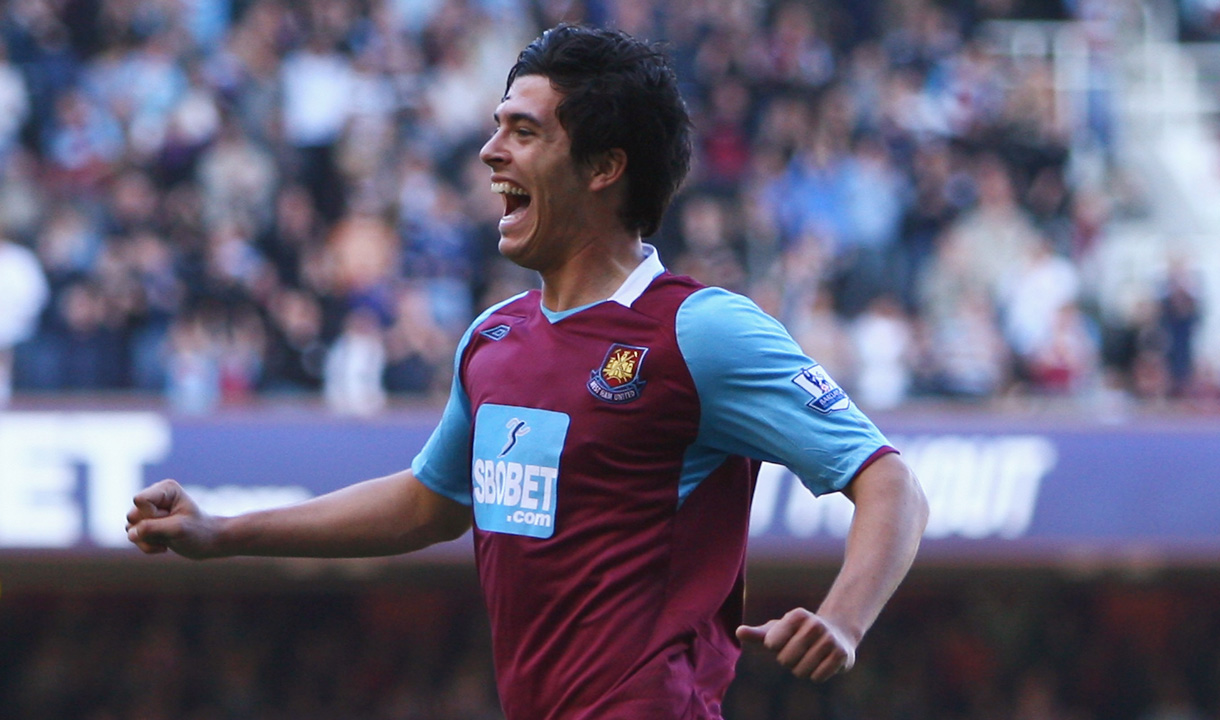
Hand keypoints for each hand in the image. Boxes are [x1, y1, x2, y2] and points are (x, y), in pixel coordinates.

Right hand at [126, 479, 220, 558]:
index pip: (141, 500)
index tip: (171, 518)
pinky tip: (165, 545)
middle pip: (133, 515)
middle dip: (151, 529)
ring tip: (169, 538)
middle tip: (172, 529)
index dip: (152, 515)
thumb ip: (151, 528)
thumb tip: (130, 534)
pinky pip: (133, 537)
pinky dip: (148, 546)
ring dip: (149, 540)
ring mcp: (148, 511)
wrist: (208, 543)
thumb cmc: (199, 532)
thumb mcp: (177, 529)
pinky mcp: (145, 525)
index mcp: (165, 489)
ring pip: (130, 528)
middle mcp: (154, 497)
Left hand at [736, 608, 856, 681]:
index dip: (777, 647)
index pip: (771, 644)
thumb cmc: (798, 633)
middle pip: (785, 660)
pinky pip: (817, 677)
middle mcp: (814, 624)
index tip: (787, 640)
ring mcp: (829, 639)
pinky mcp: (841, 654)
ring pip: (801, 671)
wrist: (837, 632)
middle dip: (789, 661)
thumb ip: (758, 634)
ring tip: (811, 656)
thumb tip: (739, 632)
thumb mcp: (778, 630)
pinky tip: (823, 663)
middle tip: (800, 651)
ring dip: (802, 669)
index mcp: (797, 615)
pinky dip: (816, 675)